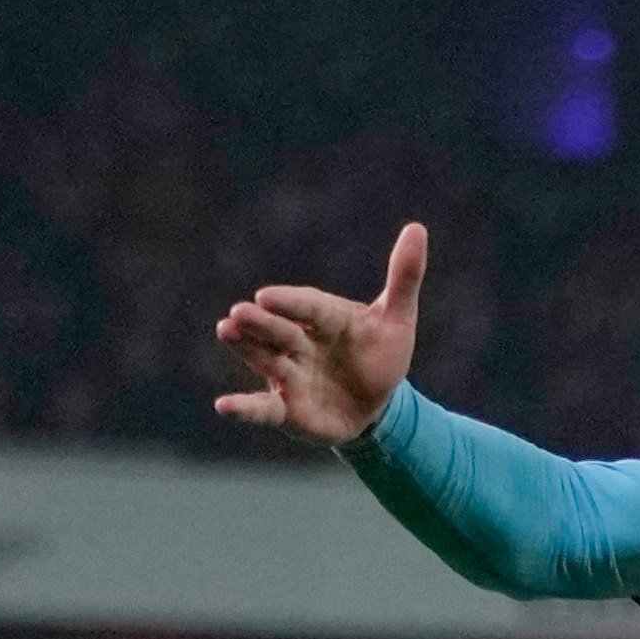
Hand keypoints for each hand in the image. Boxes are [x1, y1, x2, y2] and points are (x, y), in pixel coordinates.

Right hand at [214, 221, 425, 445]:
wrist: (377, 406)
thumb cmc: (380, 356)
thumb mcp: (397, 320)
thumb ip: (403, 277)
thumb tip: (417, 228)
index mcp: (325, 317)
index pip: (307, 306)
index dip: (289, 303)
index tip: (267, 298)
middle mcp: (300, 342)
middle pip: (280, 331)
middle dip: (260, 323)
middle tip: (238, 313)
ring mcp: (290, 375)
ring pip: (265, 360)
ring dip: (245, 349)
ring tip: (225, 331)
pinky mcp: (286, 410)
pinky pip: (262, 410)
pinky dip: (243, 409)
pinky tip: (223, 406)